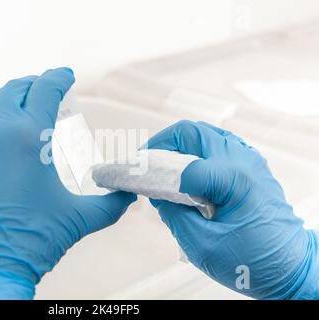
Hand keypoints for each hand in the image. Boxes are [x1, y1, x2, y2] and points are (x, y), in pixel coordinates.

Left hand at [0, 68, 135, 298]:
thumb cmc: (29, 241)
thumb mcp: (77, 219)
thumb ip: (110, 205)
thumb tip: (128, 197)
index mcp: (29, 136)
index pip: (47, 89)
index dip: (59, 77)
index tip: (64, 75)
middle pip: (14, 89)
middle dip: (32, 86)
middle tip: (40, 92)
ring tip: (7, 110)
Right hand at [146, 120, 317, 298]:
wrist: (289, 266)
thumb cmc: (254, 261)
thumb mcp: (203, 245)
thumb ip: (173, 214)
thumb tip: (156, 194)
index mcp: (234, 179)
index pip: (182, 165)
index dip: (155, 173)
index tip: (137, 180)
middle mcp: (243, 161)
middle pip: (191, 132)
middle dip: (161, 144)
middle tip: (144, 163)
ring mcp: (249, 160)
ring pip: (203, 134)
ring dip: (178, 146)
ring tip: (162, 167)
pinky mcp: (249, 165)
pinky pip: (215, 145)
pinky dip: (194, 152)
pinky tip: (185, 172)